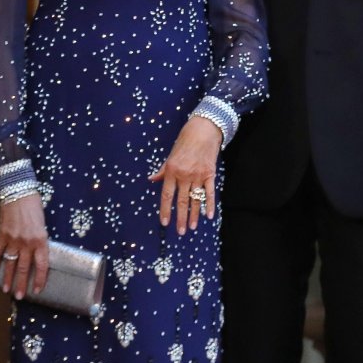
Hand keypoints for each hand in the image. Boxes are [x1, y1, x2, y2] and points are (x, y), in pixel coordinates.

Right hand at [0, 192, 48, 299]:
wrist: (20, 193)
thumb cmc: (35, 208)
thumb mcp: (44, 226)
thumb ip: (41, 241)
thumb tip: (38, 255)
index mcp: (41, 240)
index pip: (42, 265)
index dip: (40, 279)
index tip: (37, 290)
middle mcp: (27, 242)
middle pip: (25, 267)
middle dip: (22, 283)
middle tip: (20, 296)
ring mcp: (13, 239)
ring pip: (10, 263)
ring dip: (8, 277)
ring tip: (7, 290)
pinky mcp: (2, 235)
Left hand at [150, 115, 221, 234]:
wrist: (203, 130)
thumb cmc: (185, 141)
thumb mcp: (170, 155)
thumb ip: (162, 170)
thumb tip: (152, 179)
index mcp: (171, 171)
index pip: (167, 195)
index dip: (165, 210)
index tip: (164, 222)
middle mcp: (184, 175)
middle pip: (182, 201)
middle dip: (181, 218)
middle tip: (181, 231)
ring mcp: (198, 175)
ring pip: (195, 199)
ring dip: (194, 215)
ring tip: (192, 227)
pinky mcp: (210, 174)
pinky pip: (210, 192)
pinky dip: (210, 204)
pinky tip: (208, 215)